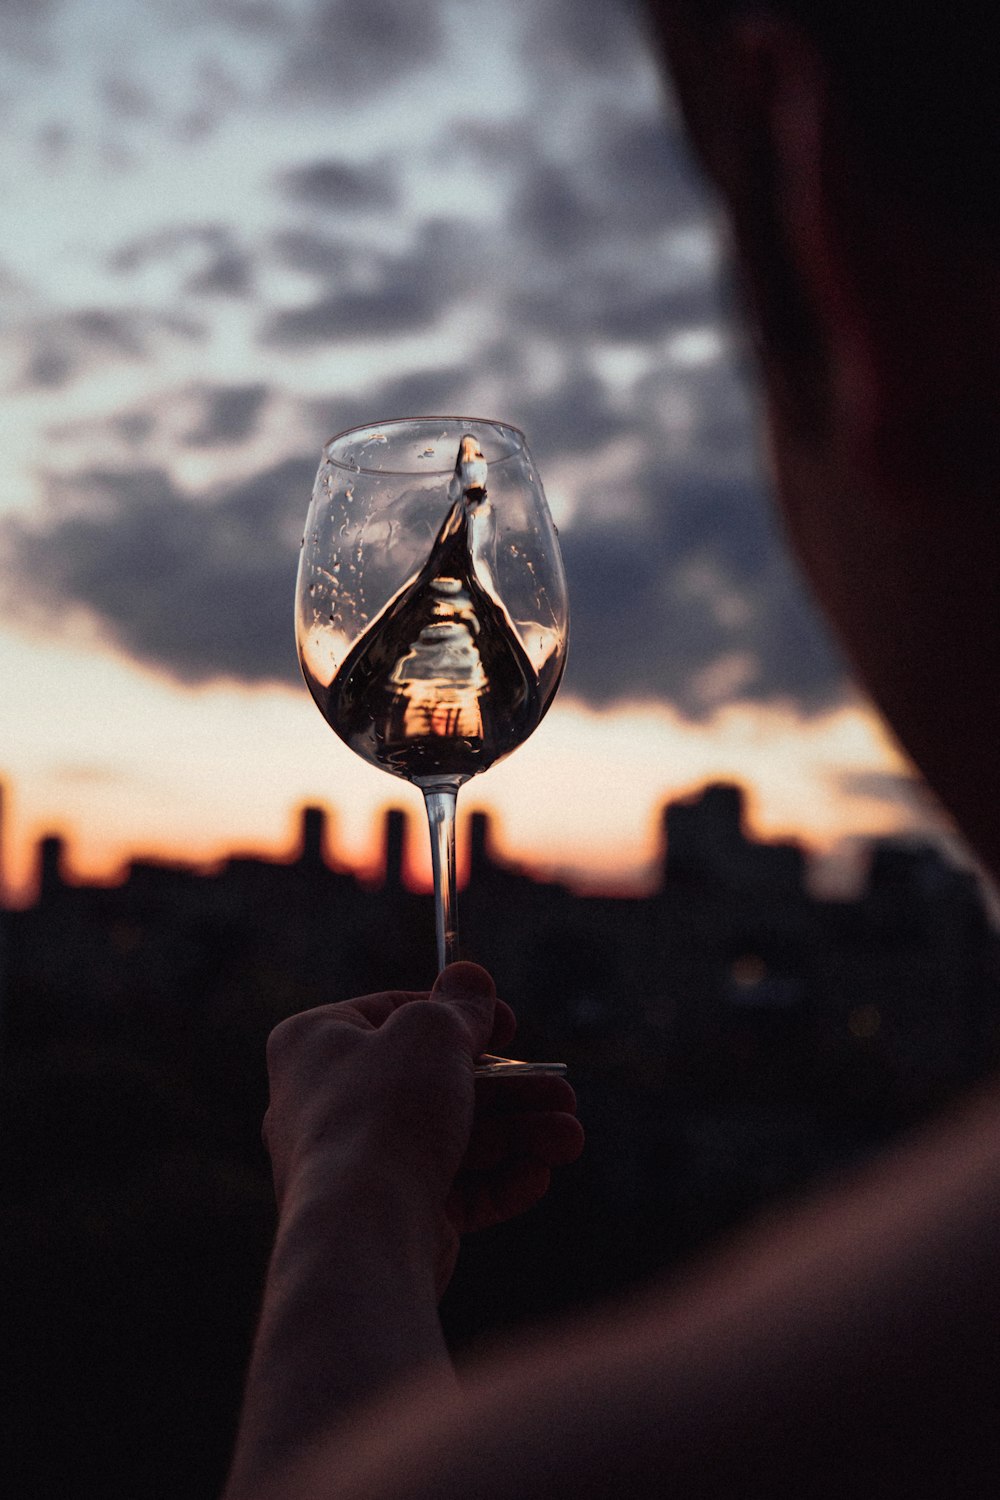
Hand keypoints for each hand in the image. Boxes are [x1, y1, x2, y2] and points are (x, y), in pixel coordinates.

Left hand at [263, 963, 582, 1295]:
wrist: (363, 1231)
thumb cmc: (384, 1114)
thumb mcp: (432, 1033)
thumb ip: (459, 1005)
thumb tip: (469, 975)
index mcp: (316, 1042)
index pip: (394, 1013)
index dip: (459, 1015)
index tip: (511, 1025)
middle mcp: (327, 1101)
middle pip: (435, 1082)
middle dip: (511, 1091)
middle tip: (563, 1094)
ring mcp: (355, 1163)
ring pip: (451, 1138)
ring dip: (518, 1136)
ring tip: (569, 1140)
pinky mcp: (384, 1215)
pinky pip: (448, 1191)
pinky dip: (496, 1182)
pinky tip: (538, 1177)